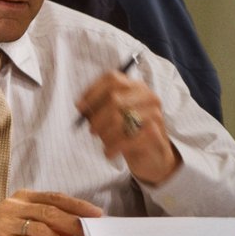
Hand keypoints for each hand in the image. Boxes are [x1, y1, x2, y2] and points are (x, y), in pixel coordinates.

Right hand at [0, 190, 101, 235]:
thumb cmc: (6, 230)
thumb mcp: (25, 219)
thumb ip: (48, 221)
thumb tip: (77, 231)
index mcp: (24, 197)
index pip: (55, 197)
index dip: (78, 205)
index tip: (96, 214)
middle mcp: (15, 206)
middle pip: (50, 212)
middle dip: (73, 225)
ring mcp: (6, 222)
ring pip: (41, 229)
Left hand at [76, 69, 181, 184]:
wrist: (153, 156)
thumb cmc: (130, 134)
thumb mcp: (113, 118)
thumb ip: (98, 109)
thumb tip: (81, 106)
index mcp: (136, 86)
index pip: (112, 79)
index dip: (93, 91)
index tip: (80, 107)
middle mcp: (147, 95)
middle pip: (114, 99)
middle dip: (98, 117)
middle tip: (91, 130)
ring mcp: (153, 113)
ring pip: (119, 119)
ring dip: (105, 134)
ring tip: (104, 144)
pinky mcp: (155, 132)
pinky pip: (126, 139)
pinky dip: (113, 147)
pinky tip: (109, 153)